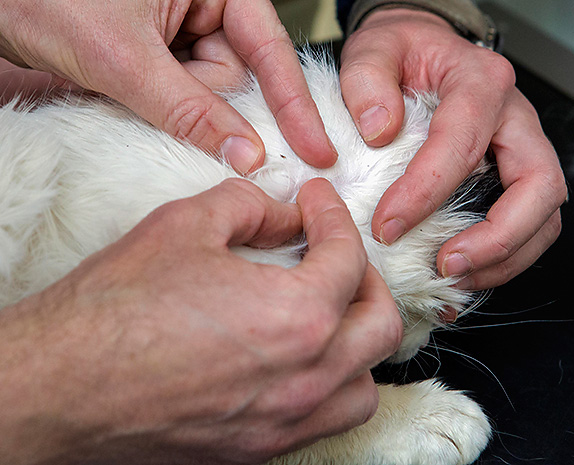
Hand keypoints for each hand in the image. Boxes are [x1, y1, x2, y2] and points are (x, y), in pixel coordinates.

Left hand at [0, 0, 336, 172]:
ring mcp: (181, 29)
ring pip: (210, 91)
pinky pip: (184, 95)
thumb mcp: (126, 57)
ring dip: (184, 110)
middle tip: (192, 122)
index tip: (317, 148)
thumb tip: (245, 152)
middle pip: (240, 75)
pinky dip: (168, 110)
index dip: (294, 104)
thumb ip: (190, 109)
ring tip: (131, 88)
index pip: (269, 49)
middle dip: (218, 107)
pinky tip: (137, 99)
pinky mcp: (160, 53)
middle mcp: (204, 3)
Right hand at [0, 178, 401, 463]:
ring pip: (363, 385)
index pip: (347, 258)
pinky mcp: (258, 449)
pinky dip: (330, 383)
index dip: (334, 218)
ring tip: (328, 312)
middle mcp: (303, 378)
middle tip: (334, 253)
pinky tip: (298, 358)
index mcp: (295, 317)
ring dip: (358, 341)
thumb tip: (284, 216)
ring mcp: (283, 422)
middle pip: (379, 324)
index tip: (316, 203)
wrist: (60, 386)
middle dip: (365, 277)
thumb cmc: (115, 308)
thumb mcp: (185, 225)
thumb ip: (251, 208)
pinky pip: (324, 419)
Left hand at [339, 8, 567, 289]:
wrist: (419, 51)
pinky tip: (463, 274)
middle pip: (538, 186)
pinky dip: (501, 257)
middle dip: (496, 238)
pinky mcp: (512, 171)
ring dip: (505, 257)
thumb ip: (366, 80)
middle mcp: (514, 117)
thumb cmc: (400, 53)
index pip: (461, 145)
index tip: (386, 227)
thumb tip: (378, 130)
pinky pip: (526, 221)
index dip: (425, 193)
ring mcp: (520, 147)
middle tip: (445, 266)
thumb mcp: (374, 50)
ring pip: (542, 213)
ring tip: (454, 280)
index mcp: (479, 83)